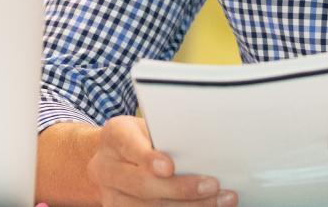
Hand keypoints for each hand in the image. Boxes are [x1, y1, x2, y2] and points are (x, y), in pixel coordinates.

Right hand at [88, 115, 237, 205]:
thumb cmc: (140, 140)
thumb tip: (201, 147)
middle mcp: (106, 168)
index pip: (128, 145)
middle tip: (212, 185)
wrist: (112, 162)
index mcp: (114, 137)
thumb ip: (165, 136)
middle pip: (141, 184)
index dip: (147, 158)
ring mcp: (112, 196)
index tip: (169, 167)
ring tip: (221, 200)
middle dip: (180, 188)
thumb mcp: (147, 128)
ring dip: (190, 206)